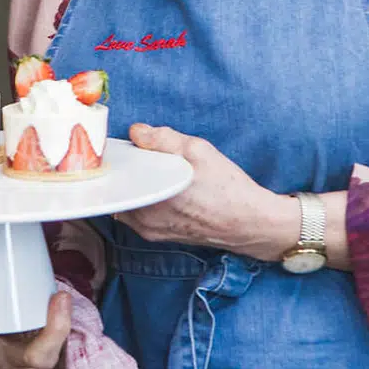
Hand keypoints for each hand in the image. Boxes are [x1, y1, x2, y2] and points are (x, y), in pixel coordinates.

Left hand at [114, 124, 298, 261]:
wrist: (250, 223)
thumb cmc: (227, 188)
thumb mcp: (198, 150)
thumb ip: (162, 138)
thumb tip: (136, 132)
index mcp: (150, 197)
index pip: (118, 174)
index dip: (121, 156)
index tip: (129, 146)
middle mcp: (144, 219)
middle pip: (121, 187)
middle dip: (129, 170)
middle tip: (145, 155)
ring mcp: (150, 231)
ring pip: (128, 200)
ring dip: (137, 185)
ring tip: (158, 171)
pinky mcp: (158, 236)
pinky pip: (138, 213)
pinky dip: (144, 198)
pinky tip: (164, 187)